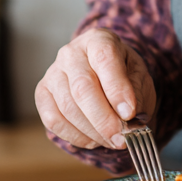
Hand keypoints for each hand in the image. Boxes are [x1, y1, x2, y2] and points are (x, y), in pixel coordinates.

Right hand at [35, 29, 155, 149]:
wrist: (102, 74)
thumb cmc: (123, 73)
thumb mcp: (139, 76)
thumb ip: (137, 92)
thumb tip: (130, 117)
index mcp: (98, 40)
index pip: (105, 58)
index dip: (117, 88)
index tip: (129, 113)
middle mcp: (71, 53)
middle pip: (83, 87)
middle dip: (104, 118)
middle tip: (122, 137)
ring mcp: (53, 72)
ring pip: (68, 107)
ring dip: (93, 131)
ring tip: (113, 140)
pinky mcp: (42, 94)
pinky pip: (53, 120)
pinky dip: (76, 136)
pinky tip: (94, 139)